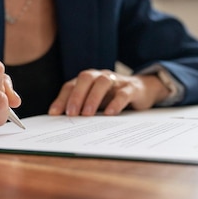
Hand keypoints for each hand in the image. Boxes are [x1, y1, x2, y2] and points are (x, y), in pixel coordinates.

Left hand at [48, 69, 169, 115]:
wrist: (143, 89)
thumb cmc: (113, 97)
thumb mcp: (96, 101)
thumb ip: (82, 107)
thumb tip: (63, 122)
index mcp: (89, 80)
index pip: (71, 85)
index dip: (61, 98)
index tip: (54, 114)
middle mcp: (100, 76)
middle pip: (85, 78)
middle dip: (76, 96)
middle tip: (71, 113)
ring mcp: (116, 81)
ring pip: (102, 82)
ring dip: (93, 98)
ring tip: (87, 115)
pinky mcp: (132, 88)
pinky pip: (123, 94)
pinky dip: (115, 103)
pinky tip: (110, 114)